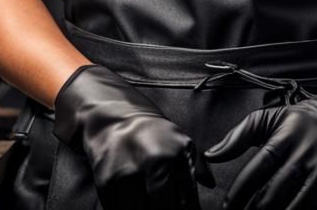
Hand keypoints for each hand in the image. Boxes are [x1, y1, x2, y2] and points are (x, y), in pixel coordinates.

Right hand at [53, 63, 215, 209]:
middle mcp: (154, 159)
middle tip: (162, 207)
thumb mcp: (178, 142)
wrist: (113, 116)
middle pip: (163, 207)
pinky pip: (116, 209)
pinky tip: (129, 203)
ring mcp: (129, 169)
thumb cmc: (150, 134)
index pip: (186, 198)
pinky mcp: (106, 178)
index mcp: (177, 152)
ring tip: (146, 204)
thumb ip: (196, 165)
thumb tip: (210, 184)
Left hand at [202, 47, 316, 209]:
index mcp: (285, 134)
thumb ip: (239, 135)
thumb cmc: (302, 119)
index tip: (228, 206)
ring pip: (288, 204)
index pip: (258, 168)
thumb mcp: (271, 118)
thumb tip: (211, 154)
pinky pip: (305, 207)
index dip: (240, 192)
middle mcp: (302, 151)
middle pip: (271, 192)